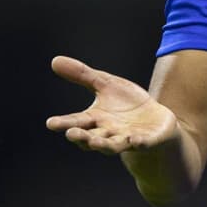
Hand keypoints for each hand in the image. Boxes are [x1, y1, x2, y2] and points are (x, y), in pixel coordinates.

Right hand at [46, 56, 179, 154]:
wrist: (156, 118)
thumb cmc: (127, 103)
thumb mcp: (106, 84)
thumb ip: (82, 75)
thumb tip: (55, 60)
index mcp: (96, 120)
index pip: (77, 122)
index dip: (64, 123)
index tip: (50, 123)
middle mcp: (108, 133)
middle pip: (91, 138)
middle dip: (82, 137)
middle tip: (71, 134)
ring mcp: (127, 139)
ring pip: (112, 146)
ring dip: (104, 145)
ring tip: (95, 142)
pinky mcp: (147, 140)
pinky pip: (141, 144)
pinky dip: (137, 143)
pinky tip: (134, 140)